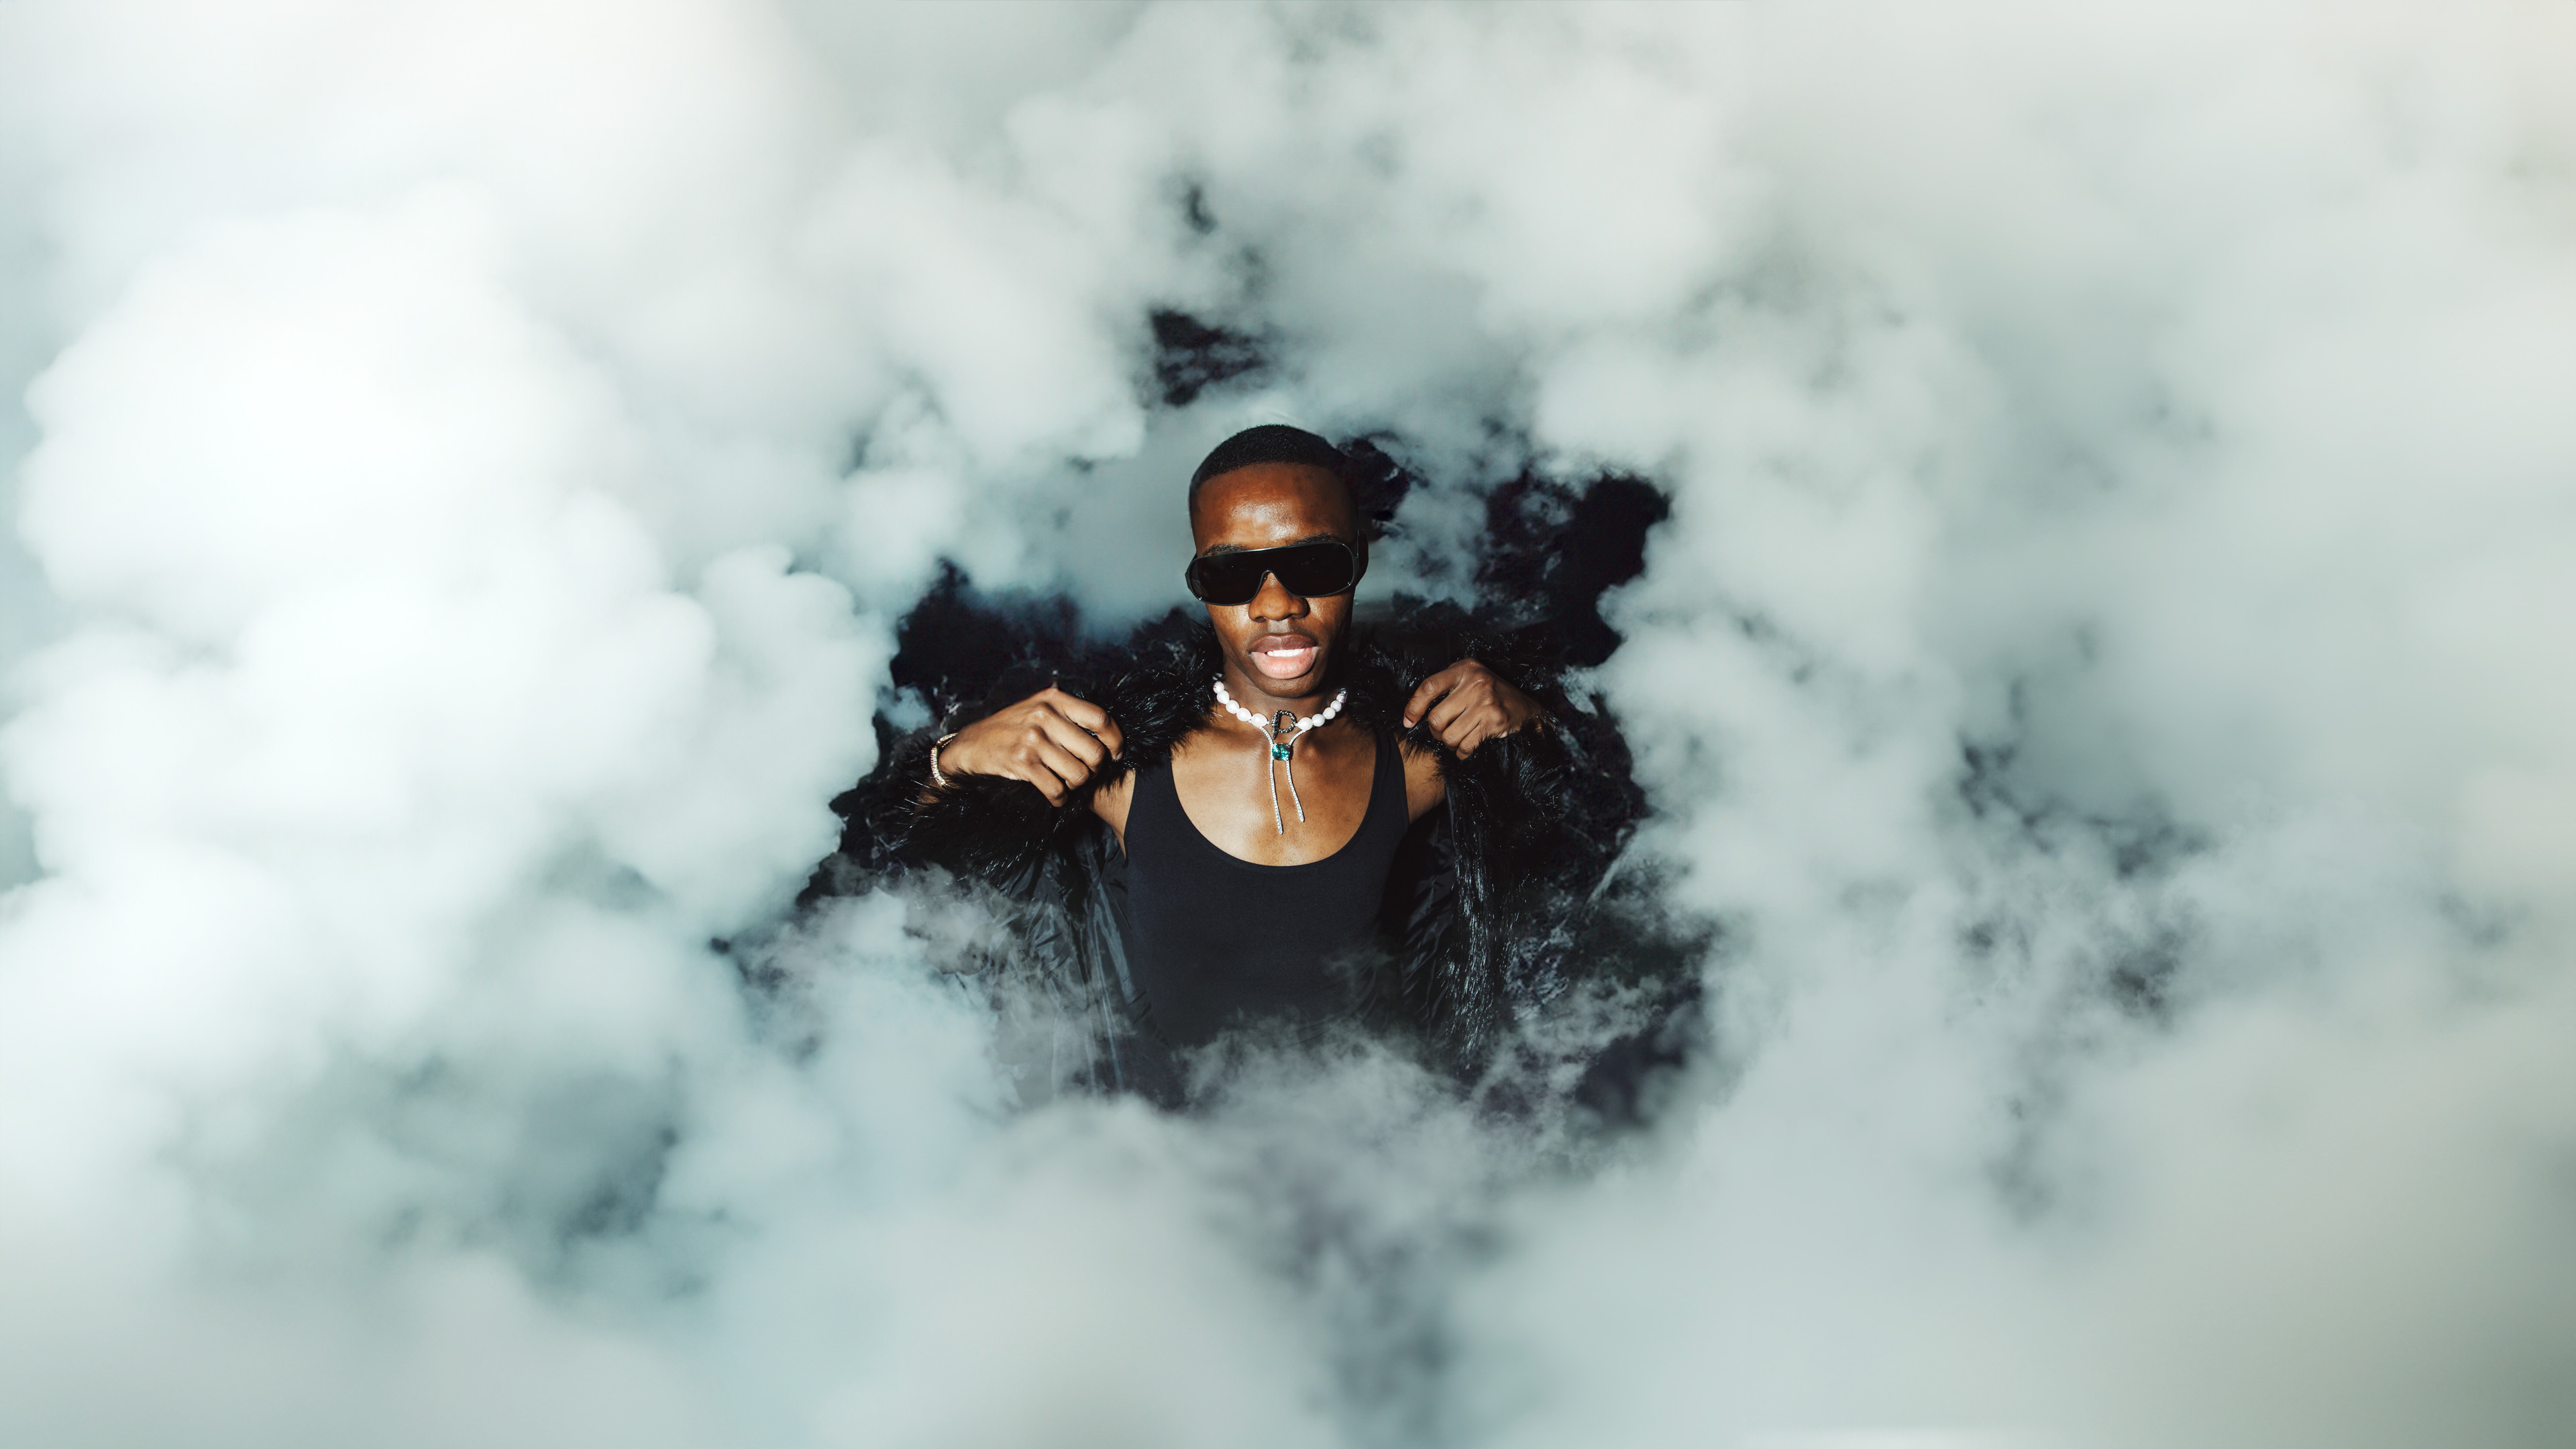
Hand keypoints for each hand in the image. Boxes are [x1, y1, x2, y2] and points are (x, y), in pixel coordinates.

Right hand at [936, 686, 1124, 805]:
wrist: (973, 744)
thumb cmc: (1012, 728)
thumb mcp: (1039, 708)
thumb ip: (1068, 714)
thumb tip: (1108, 732)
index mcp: (1054, 699)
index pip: (1100, 718)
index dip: (1114, 740)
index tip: (1115, 753)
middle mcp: (1044, 715)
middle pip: (1094, 752)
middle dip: (1093, 769)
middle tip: (1083, 773)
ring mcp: (1033, 739)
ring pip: (1078, 774)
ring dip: (1075, 785)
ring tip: (1065, 782)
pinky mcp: (1022, 762)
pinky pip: (1057, 789)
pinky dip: (1059, 797)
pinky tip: (1054, 794)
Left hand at [1402, 659, 1544, 757]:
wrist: (1525, 708)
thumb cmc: (1491, 694)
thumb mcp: (1469, 679)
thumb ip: (1445, 688)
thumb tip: (1412, 713)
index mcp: (1464, 669)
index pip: (1429, 687)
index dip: (1413, 707)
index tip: (1409, 721)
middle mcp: (1475, 683)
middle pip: (1436, 717)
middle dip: (1436, 731)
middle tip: (1444, 732)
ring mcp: (1486, 702)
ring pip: (1449, 735)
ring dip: (1449, 743)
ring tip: (1456, 739)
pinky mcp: (1494, 721)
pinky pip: (1465, 746)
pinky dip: (1461, 752)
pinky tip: (1465, 748)